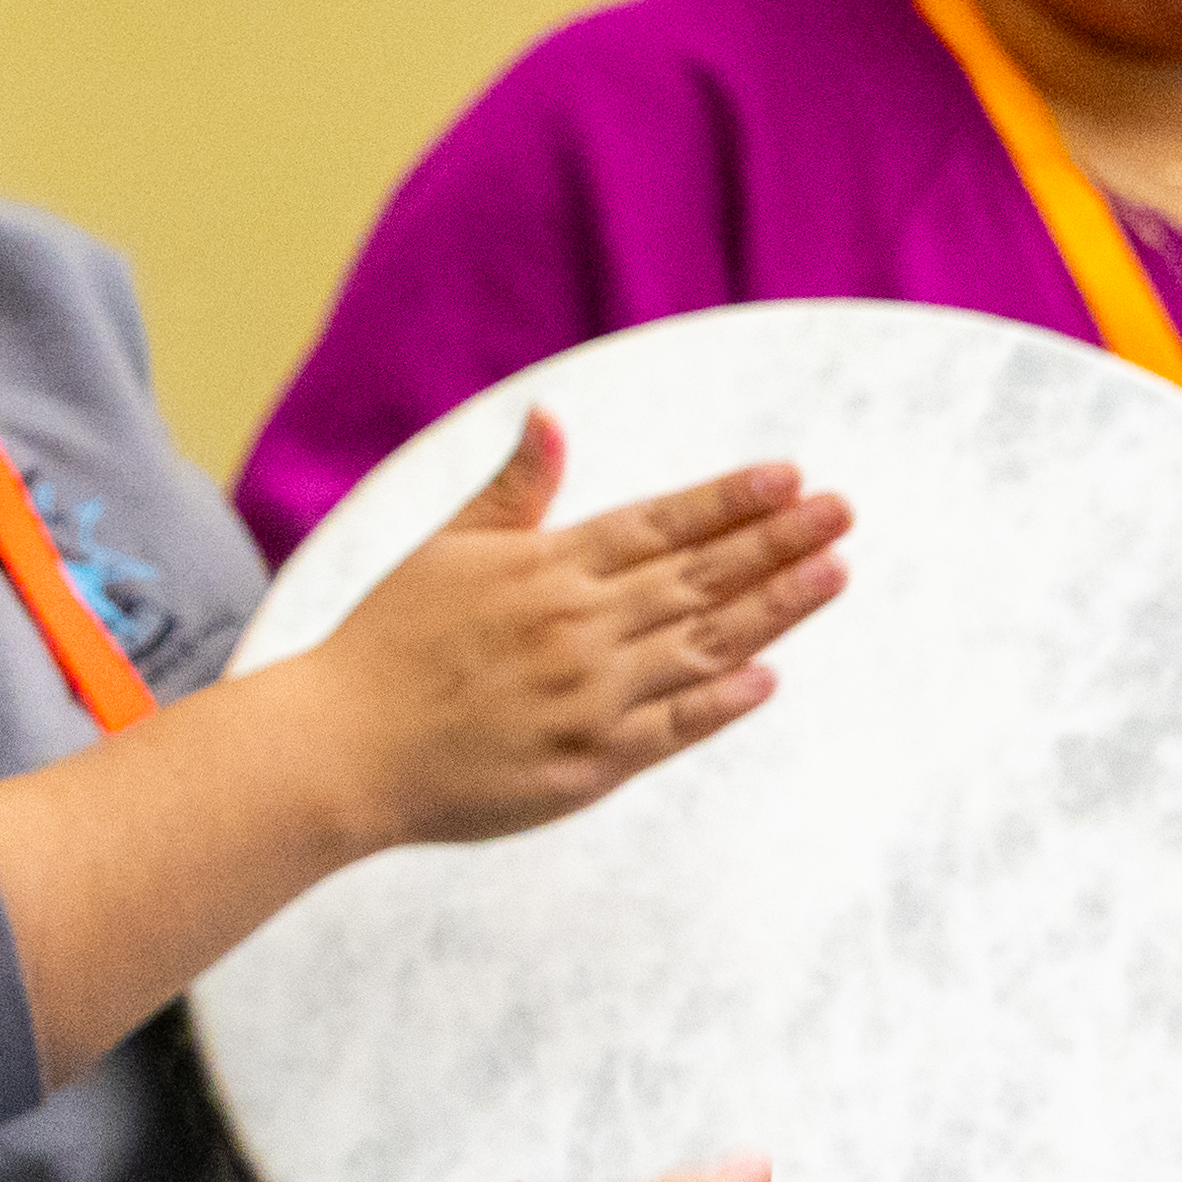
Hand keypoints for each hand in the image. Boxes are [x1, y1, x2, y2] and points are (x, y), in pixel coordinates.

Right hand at [292, 413, 847, 849]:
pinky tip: (767, 675)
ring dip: (775, 608)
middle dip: (778, 541)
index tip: (790, 476)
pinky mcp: (589, 764)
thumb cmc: (385, 646)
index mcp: (546, 568)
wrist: (339, 751)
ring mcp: (589, 698)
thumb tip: (552, 416)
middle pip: (699, 576)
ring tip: (834, 573)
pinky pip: (673, 727)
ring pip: (703, 644)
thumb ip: (513, 490)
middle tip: (843, 512)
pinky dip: (722, 702)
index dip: (730, 499)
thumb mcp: (445, 550)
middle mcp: (579, 626)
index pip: (660, 524)